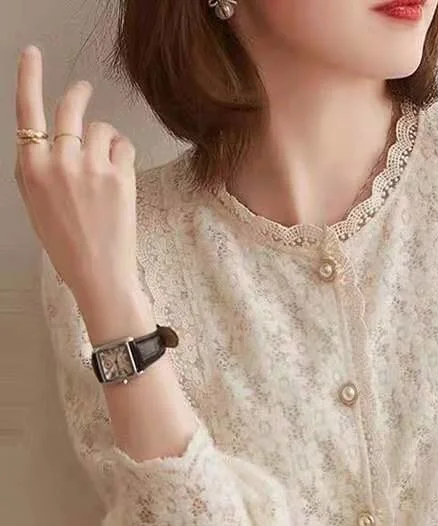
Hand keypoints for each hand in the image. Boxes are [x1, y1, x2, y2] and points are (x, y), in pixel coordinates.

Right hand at [14, 45, 138, 310]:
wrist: (97, 271)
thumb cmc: (66, 243)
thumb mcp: (36, 202)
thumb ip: (39, 167)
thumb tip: (49, 139)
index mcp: (31, 168)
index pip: (26, 111)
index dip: (28, 77)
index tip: (31, 54)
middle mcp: (57, 161)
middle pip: (70, 108)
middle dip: (79, 94)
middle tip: (84, 89)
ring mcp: (89, 167)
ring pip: (100, 128)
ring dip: (105, 138)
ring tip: (106, 163)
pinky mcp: (118, 176)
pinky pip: (123, 146)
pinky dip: (123, 153)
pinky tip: (119, 174)